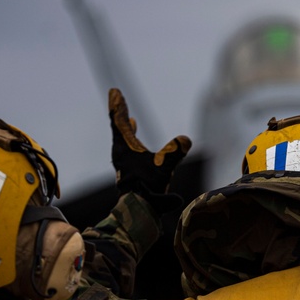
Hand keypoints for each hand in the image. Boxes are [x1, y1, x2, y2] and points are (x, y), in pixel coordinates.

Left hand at [109, 88, 191, 211]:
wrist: (140, 208)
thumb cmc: (148, 186)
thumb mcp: (164, 167)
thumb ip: (174, 151)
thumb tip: (185, 140)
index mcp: (124, 147)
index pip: (118, 121)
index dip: (117, 106)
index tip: (114, 92)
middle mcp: (120, 152)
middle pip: (118, 127)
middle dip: (120, 113)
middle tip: (117, 98)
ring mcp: (124, 161)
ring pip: (122, 139)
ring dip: (125, 127)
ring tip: (129, 119)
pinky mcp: (128, 170)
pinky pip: (127, 148)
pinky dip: (130, 140)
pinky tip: (136, 141)